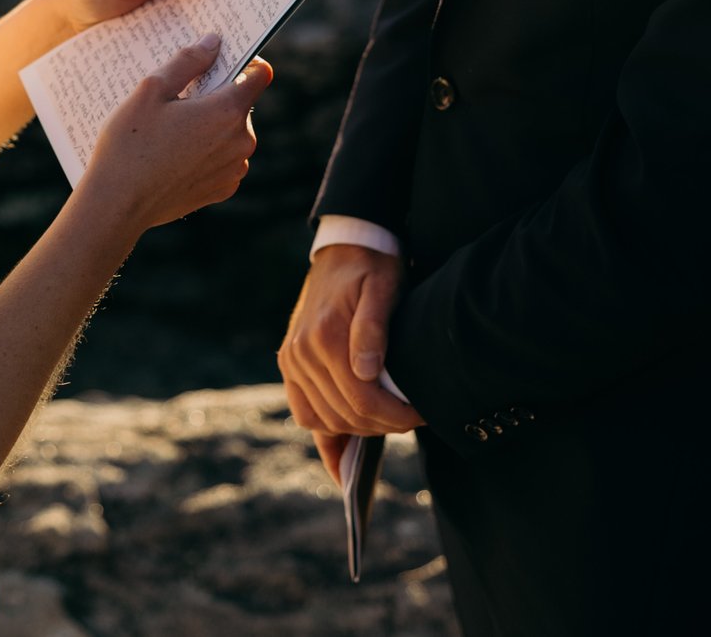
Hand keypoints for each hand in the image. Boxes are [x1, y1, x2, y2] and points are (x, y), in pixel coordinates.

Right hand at [76, 37, 270, 235]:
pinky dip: (207, 151)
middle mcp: (241, 141)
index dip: (244, 61)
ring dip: (211, 125)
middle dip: (216, 95)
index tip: (220, 60)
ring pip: (231, 132)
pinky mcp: (223, 189)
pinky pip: (224, 158)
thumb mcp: (151, 90)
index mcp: (228, 111)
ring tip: (172, 128)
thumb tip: (214, 42)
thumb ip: (188, 61)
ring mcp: (234, 168)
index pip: (260, 74)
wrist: (118, 204)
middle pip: (240, 103)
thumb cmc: (130, 144)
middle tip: (179, 97)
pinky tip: (175, 154)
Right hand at [281, 244, 422, 455]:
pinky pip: (304, 415)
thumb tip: (367, 371)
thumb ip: (373, 327)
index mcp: (324, 337)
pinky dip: (325, 437)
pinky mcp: (289, 366)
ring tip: (389, 422)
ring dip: (359, 430)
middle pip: (345, 415)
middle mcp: (300, 354)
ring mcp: (291, 363)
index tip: (421, 414)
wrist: (344, 249)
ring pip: (325, 420)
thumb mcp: (382, 287)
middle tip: (412, 418)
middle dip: (383, 425)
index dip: (396, 416)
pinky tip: (344, 461)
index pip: (362, 400)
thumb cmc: (371, 267)